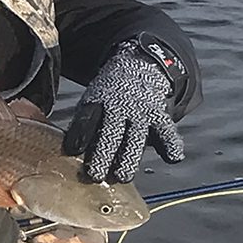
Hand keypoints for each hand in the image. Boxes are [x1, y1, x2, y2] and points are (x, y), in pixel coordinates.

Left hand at [62, 38, 186, 182]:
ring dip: (129, 157)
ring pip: (136, 137)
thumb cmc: (108, 97)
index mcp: (97, 102)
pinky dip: (171, 143)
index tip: (73, 150)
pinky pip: (167, 130)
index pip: (87, 118)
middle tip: (96, 175)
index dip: (80, 133)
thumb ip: (85, 125)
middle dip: (103, 153)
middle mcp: (119, 106)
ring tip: (123, 176)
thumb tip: (70, 156)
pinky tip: (172, 157)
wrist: (139, 67)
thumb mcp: (92, 102)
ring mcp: (140, 111)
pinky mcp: (159, 115)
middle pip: (111, 132)